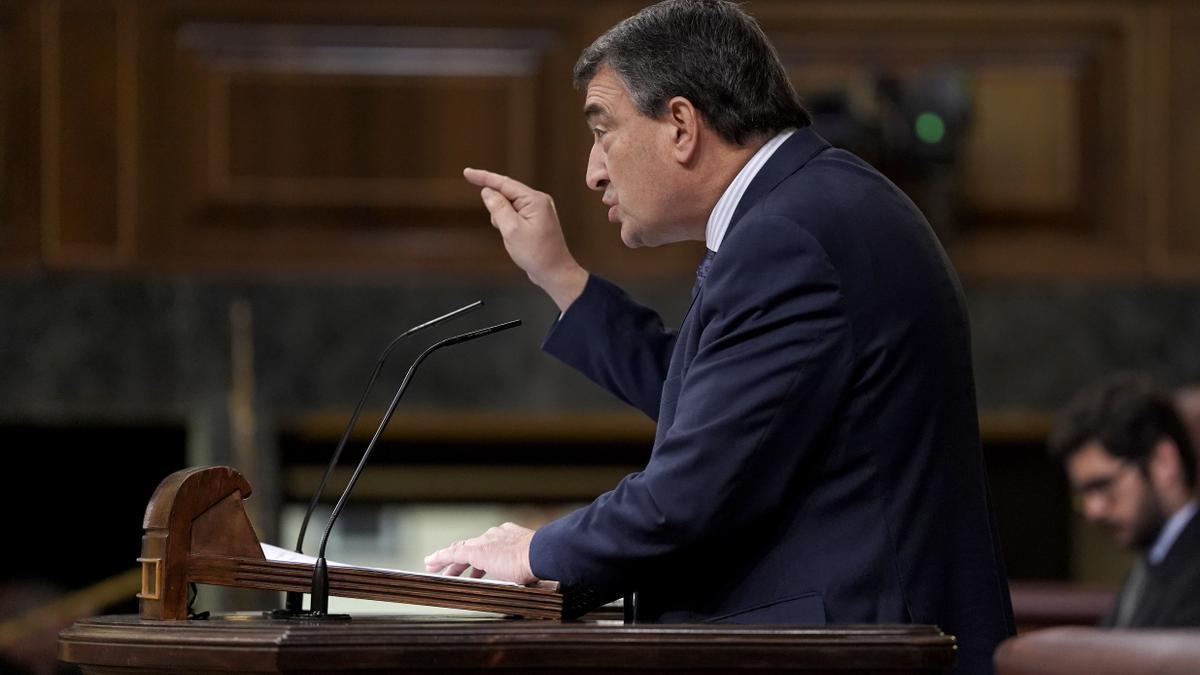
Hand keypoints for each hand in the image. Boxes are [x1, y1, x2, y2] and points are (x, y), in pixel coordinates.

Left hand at [423, 522, 538, 584]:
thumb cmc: (541, 562)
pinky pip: (452, 554)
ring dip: (447, 560)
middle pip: (472, 547)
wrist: (541, 554)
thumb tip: (530, 583)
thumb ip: (524, 571)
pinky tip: (430, 562)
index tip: (477, 565)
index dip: (480, 556)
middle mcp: (495, 536)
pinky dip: (440, 558)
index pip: (489, 545)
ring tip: (436, 568)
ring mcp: (485, 542)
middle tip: (452, 570)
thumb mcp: (531, 565)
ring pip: (459, 550)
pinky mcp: (476, 551)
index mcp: (509, 537)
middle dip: (460, 559)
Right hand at [464, 167, 587, 310]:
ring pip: (509, 206)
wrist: (554, 272)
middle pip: (506, 194)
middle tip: (504, 230)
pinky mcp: (535, 220)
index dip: (483, 177)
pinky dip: (508, 224)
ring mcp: (538, 210)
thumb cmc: (536, 254)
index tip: (467, 172)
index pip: (504, 183)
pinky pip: (515, 215)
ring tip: (514, 238)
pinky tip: (515, 239)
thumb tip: (488, 191)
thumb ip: (498, 207)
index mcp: (535, 200)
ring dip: (502, 219)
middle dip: (497, 209)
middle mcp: (538, 201)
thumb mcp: (511, 230)